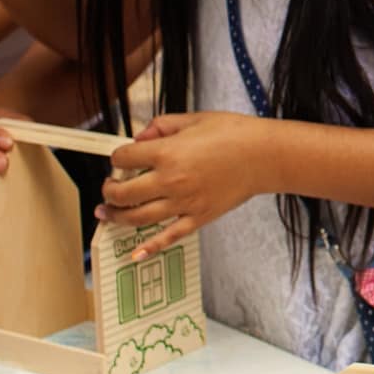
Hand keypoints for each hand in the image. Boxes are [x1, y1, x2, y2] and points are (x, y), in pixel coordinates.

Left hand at [99, 112, 269, 258]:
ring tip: (107, 214)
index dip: (117, 157)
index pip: (123, 158)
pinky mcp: (198, 217)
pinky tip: (136, 254)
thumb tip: (141, 136)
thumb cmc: (235, 134)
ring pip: (137, 218)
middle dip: (109, 191)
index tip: (121, 158)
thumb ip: (162, 125)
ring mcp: (183, 203)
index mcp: (167, 153)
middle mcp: (170, 181)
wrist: (265, 156)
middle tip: (109, 188)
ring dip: (116, 217)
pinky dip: (150, 248)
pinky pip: (169, 237)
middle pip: (122, 193)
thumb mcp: (194, 119)